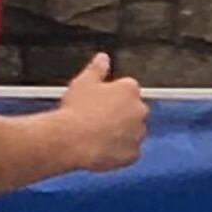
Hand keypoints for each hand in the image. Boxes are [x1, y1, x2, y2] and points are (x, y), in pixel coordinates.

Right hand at [53, 51, 149, 175]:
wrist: (71, 139)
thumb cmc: (76, 109)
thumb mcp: (83, 82)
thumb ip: (97, 68)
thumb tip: (103, 58)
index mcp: (129, 89)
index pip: (127, 89)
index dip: (111, 96)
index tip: (99, 102)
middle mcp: (139, 110)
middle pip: (132, 111)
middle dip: (119, 114)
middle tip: (96, 119)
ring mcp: (138, 133)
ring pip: (132, 132)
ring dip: (120, 133)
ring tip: (96, 135)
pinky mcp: (133, 153)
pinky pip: (128, 152)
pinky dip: (118, 151)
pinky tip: (101, 149)